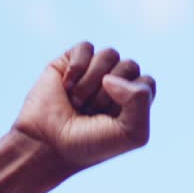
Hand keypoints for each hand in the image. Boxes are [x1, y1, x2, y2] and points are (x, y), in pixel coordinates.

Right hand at [12, 41, 156, 174]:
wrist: (47, 145)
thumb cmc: (92, 143)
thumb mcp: (132, 133)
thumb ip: (140, 101)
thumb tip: (111, 77)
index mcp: (136, 98)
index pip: (146, 82)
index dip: (128, 102)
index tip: (110, 120)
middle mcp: (118, 81)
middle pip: (130, 65)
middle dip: (108, 93)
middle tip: (91, 111)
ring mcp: (95, 70)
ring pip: (110, 54)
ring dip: (91, 82)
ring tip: (77, 101)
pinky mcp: (71, 62)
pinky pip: (86, 47)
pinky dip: (77, 68)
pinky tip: (66, 86)